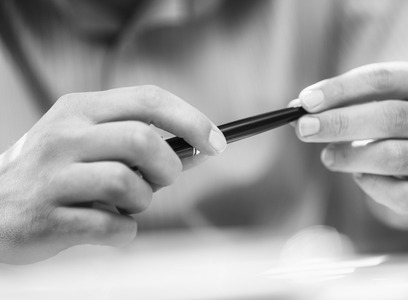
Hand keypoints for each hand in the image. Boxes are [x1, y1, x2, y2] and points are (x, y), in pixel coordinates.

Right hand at [0, 85, 225, 263]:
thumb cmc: (57, 171)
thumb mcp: (91, 140)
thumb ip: (141, 142)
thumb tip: (198, 148)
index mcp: (80, 109)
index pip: (148, 100)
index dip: (191, 119)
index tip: (217, 141)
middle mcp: (64, 135)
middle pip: (143, 141)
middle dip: (169, 167)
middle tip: (164, 179)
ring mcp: (52, 176)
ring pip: (128, 184)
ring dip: (142, 201)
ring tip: (125, 204)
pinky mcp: (47, 217)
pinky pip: (111, 227)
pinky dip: (124, 230)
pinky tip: (108, 225)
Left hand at [292, 62, 407, 229]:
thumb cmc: (397, 121)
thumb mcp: (378, 99)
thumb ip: (342, 101)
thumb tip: (298, 107)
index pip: (382, 79)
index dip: (339, 90)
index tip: (305, 101)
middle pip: (390, 117)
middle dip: (339, 123)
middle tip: (304, 129)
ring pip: (394, 157)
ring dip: (350, 157)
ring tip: (327, 156)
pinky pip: (403, 195)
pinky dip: (373, 186)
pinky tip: (359, 176)